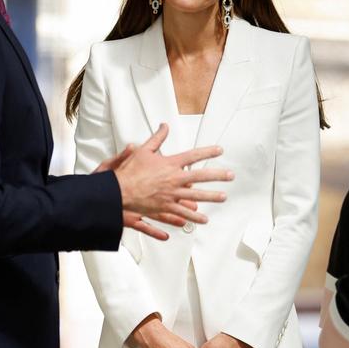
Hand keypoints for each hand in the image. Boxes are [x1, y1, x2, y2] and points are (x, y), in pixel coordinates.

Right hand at [109, 124, 232, 234]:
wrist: (118, 192)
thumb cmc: (129, 172)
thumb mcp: (143, 151)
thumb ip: (157, 139)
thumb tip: (164, 126)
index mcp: (170, 165)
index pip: (193, 156)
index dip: (208, 152)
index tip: (219, 150)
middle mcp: (174, 180)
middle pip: (201, 177)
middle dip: (218, 176)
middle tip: (230, 176)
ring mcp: (171, 196)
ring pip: (196, 198)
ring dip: (211, 197)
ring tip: (222, 197)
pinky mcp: (165, 208)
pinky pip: (182, 214)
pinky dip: (192, 218)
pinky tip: (202, 220)